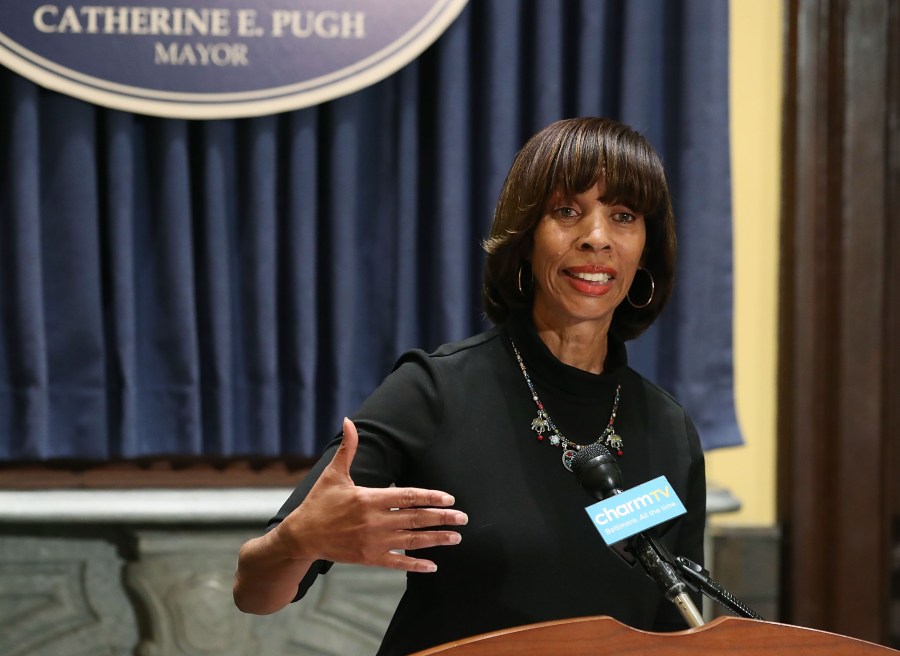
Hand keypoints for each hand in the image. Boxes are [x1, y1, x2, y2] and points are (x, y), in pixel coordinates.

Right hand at [274, 417, 467, 572]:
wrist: (302, 536)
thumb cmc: (319, 503)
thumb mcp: (333, 474)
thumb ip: (348, 449)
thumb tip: (348, 421)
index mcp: (369, 498)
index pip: (407, 496)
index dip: (430, 497)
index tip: (449, 498)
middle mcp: (375, 521)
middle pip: (416, 519)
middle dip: (442, 518)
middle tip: (463, 518)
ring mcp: (373, 541)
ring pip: (411, 541)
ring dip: (436, 540)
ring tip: (456, 538)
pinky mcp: (369, 557)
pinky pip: (397, 562)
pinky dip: (416, 564)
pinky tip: (432, 565)